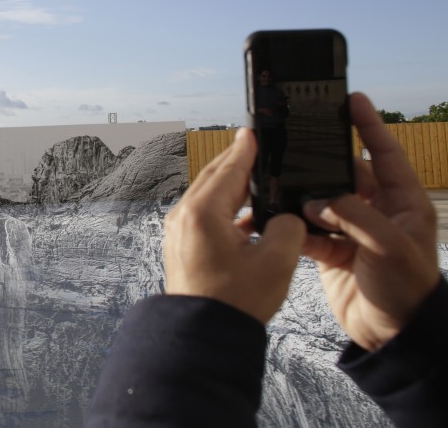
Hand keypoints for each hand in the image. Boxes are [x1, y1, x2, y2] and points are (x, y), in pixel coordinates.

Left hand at [165, 128, 305, 323]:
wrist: (204, 334)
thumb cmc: (235, 301)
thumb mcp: (276, 262)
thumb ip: (288, 228)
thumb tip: (285, 215)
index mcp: (202, 213)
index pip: (228, 170)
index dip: (245, 150)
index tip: (253, 131)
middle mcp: (184, 216)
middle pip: (214, 178)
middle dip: (236, 162)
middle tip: (256, 147)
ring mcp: (179, 230)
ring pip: (209, 196)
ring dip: (232, 186)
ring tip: (258, 179)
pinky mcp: (183, 245)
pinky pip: (205, 214)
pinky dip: (226, 208)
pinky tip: (249, 214)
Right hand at [302, 92, 439, 350]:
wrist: (395, 335)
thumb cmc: (408, 289)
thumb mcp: (389, 247)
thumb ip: (354, 217)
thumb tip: (318, 200)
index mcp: (403, 202)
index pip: (385, 153)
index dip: (369, 125)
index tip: (352, 99)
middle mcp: (378, 212)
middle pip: (345, 174)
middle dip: (323, 162)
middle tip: (298, 142)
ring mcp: (354, 231)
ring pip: (323, 201)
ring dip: (303, 196)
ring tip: (280, 181)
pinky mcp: (334, 252)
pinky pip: (309, 230)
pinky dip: (294, 226)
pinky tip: (277, 220)